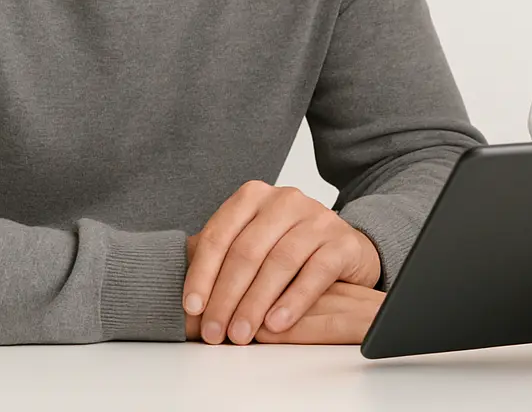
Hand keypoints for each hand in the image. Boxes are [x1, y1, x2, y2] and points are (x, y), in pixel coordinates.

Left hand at [183, 181, 381, 344]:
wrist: (344, 248)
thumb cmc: (288, 249)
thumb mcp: (251, 245)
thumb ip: (220, 261)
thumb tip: (188, 301)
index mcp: (254, 196)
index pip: (220, 235)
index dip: (202, 274)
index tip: (192, 308)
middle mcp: (285, 200)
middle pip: (247, 251)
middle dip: (226, 296)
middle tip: (215, 332)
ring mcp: (317, 218)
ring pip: (279, 262)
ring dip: (255, 304)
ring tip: (241, 334)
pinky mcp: (342, 241)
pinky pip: (315, 272)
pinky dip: (292, 301)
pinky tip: (277, 323)